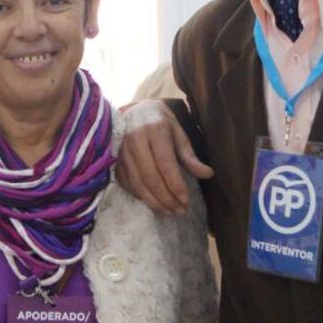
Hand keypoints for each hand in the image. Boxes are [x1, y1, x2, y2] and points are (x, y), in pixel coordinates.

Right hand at [118, 100, 212, 215]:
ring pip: (137, 183)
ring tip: (169, 212)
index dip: (176, 185)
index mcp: (155, 130)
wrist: (135, 111)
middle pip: (150, 177)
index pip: (165, 164)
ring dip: (154, 202)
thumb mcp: (179, 133)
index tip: (186, 201)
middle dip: (166, 198)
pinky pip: (126, 183)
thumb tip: (208, 174)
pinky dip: (140, 196)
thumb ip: (190, 156)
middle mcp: (135, 140)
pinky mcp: (115, 159)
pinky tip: (153, 203)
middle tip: (180, 211)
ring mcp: (122, 150)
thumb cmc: (161, 123)